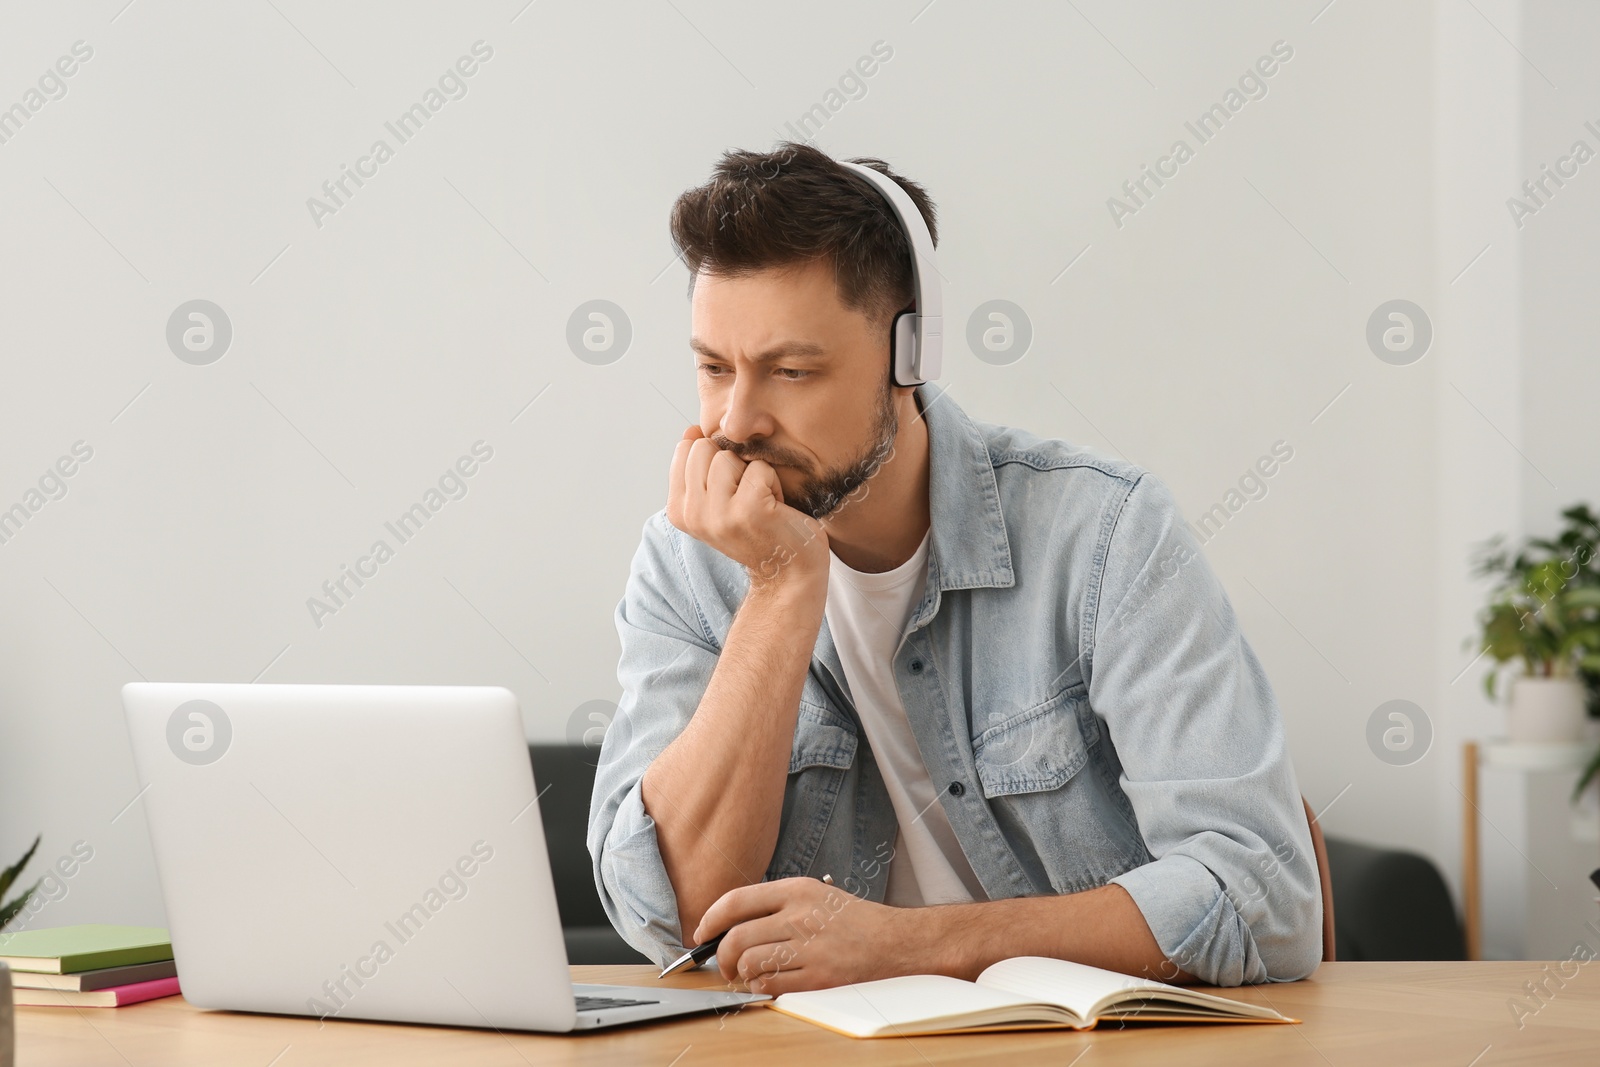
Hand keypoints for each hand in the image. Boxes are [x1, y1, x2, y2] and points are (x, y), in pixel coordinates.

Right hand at [665, 426, 828, 587]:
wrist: (787, 570)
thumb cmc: (757, 529)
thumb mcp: (717, 499)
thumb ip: (698, 466)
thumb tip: (691, 430)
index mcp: (678, 510)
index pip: (686, 449)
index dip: (714, 461)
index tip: (729, 492)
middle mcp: (692, 514)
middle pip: (705, 447)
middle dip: (732, 464)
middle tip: (746, 497)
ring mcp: (718, 513)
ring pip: (729, 455)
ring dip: (753, 474)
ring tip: (760, 503)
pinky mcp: (748, 510)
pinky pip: (759, 467)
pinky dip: (773, 483)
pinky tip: (775, 509)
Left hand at [693, 877, 915, 993]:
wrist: (892, 938)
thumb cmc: (852, 918)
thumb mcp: (813, 893)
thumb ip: (775, 905)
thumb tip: (733, 924)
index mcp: (795, 890)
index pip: (736, 901)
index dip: (710, 919)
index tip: (703, 933)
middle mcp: (799, 916)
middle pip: (737, 938)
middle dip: (722, 956)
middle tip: (724, 963)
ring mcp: (809, 947)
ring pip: (750, 963)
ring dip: (742, 973)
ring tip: (748, 973)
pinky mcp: (818, 975)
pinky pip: (772, 984)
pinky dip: (760, 986)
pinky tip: (767, 982)